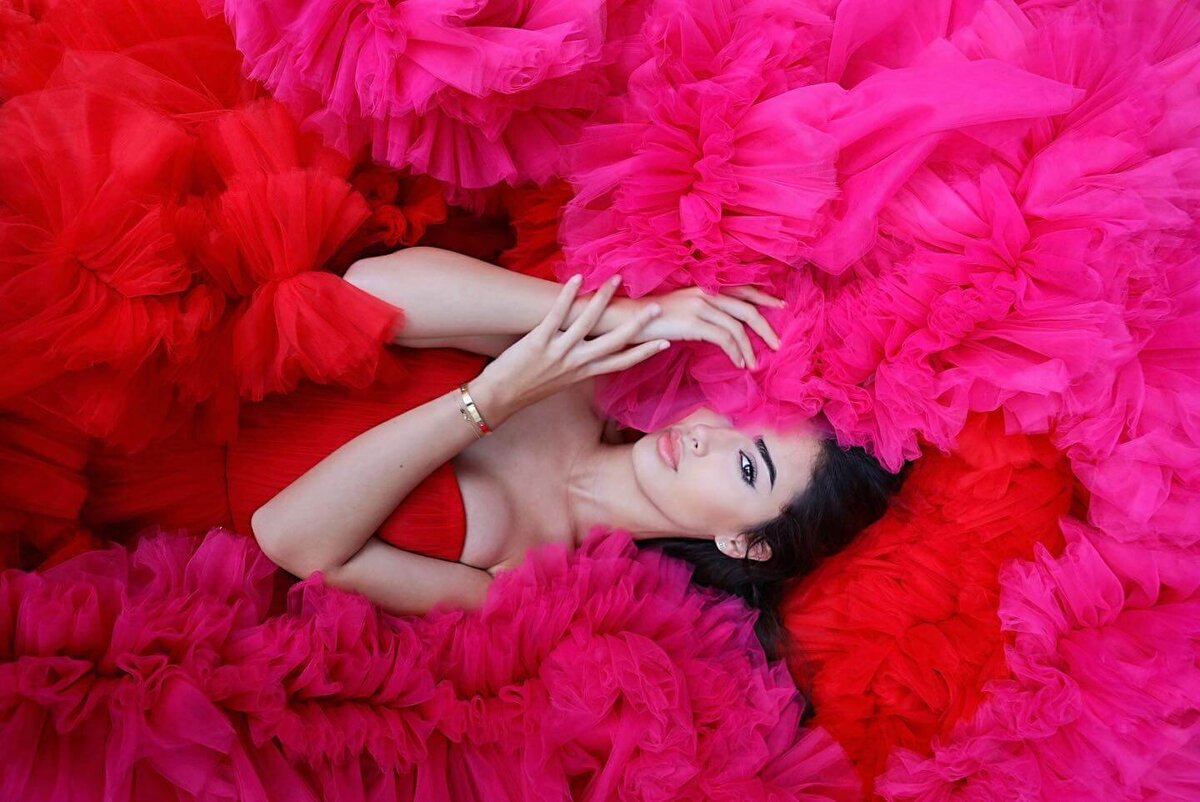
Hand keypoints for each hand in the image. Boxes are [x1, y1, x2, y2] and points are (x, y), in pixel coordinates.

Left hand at [470, 275, 666, 424]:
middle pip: (614, 342)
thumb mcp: (562, 381)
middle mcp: (576, 363)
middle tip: (657, 308)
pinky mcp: (538, 341)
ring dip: (604, 299)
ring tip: (616, 280)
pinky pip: (557, 315)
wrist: (498, 398)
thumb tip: (592, 350)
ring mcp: (558, 352)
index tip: (666, 342)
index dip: (645, 353)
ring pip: (587, 322)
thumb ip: (579, 366)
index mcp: (583, 373)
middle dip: (637, 325)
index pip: (621, 362)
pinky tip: (578, 279)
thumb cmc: (529, 387)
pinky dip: (567, 295)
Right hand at [616, 286, 784, 368]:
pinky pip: (723, 338)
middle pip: (746, 309)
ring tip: (754, 363)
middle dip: (765, 327)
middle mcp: (706, 292)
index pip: (743, 289)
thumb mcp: (683, 308)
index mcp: (706, 287)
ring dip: (749, 348)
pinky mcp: (693, 322)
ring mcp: (700, 306)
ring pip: (737, 327)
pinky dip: (735, 352)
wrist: (628, 317)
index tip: (780, 307)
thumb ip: (704, 312)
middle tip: (777, 344)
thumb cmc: (654, 317)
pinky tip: (738, 363)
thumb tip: (723, 327)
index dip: (763, 298)